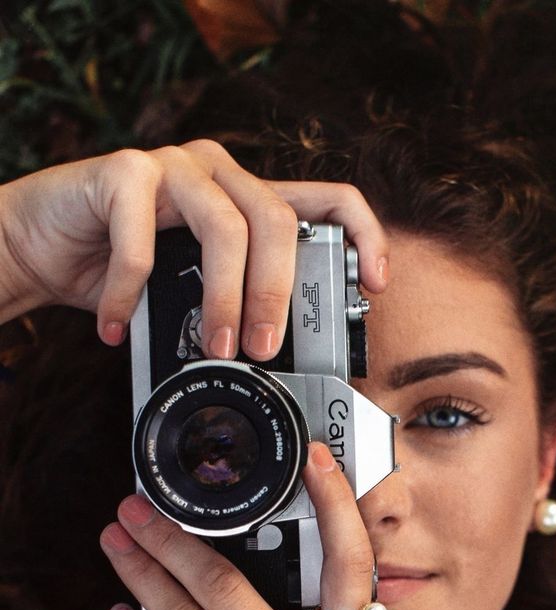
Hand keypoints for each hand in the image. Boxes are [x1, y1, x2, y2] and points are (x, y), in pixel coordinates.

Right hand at [0, 140, 388, 355]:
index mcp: (249, 201)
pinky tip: (116, 325)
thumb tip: (281, 359)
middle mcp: (220, 176)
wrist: (42, 245)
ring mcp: (173, 167)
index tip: (376, 284)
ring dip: (223, 298)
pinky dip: (129, 293)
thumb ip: (233, 304)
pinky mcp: (123, 172)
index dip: (364, 236)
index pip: (329, 200)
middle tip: (264, 349)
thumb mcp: (192, 293)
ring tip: (213, 347)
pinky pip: (141, 239)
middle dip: (277, 294)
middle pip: (277, 221)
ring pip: (224, 226)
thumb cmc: (123, 270)